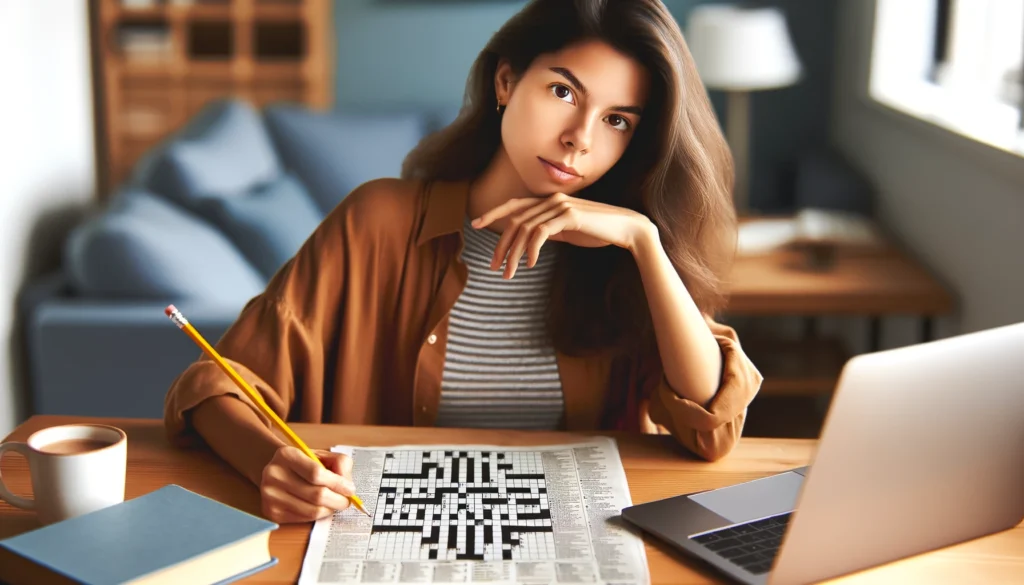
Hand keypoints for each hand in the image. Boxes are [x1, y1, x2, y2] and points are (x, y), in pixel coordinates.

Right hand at [260, 446, 354, 522]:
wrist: (277, 471)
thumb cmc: (304, 463)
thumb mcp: (321, 455)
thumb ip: (339, 463)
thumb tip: (347, 486)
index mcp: (287, 455)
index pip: (316, 473)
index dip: (338, 484)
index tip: (350, 489)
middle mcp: (274, 474)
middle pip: (316, 495)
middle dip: (338, 500)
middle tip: (346, 501)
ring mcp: (270, 495)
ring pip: (312, 511)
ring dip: (330, 509)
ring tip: (334, 503)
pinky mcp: (271, 512)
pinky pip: (304, 519)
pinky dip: (318, 515)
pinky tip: (320, 507)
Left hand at [471, 192, 656, 278]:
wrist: (625, 229)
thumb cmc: (597, 231)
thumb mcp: (567, 231)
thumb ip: (549, 231)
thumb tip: (530, 240)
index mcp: (549, 202)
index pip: (515, 205)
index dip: (494, 213)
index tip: (476, 224)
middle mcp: (552, 200)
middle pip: (516, 221)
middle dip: (502, 245)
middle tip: (494, 266)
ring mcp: (560, 206)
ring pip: (525, 228)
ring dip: (514, 253)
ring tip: (509, 273)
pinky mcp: (569, 216)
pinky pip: (541, 232)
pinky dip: (531, 249)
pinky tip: (530, 264)